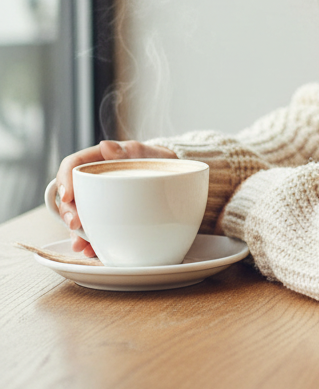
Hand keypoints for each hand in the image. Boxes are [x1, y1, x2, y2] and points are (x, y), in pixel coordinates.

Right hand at [54, 140, 176, 255]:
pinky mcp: (106, 219)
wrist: (176, 179)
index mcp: (101, 160)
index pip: (73, 164)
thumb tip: (105, 146)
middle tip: (75, 223)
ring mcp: (98, 202)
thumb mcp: (151, 154)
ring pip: (78, 216)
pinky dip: (90, 242)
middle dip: (68, 210)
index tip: (68, 195)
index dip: (64, 178)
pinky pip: (93, 231)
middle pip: (70, 194)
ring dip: (76, 232)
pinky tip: (91, 250)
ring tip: (81, 244)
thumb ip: (130, 150)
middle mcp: (94, 182)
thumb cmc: (160, 162)